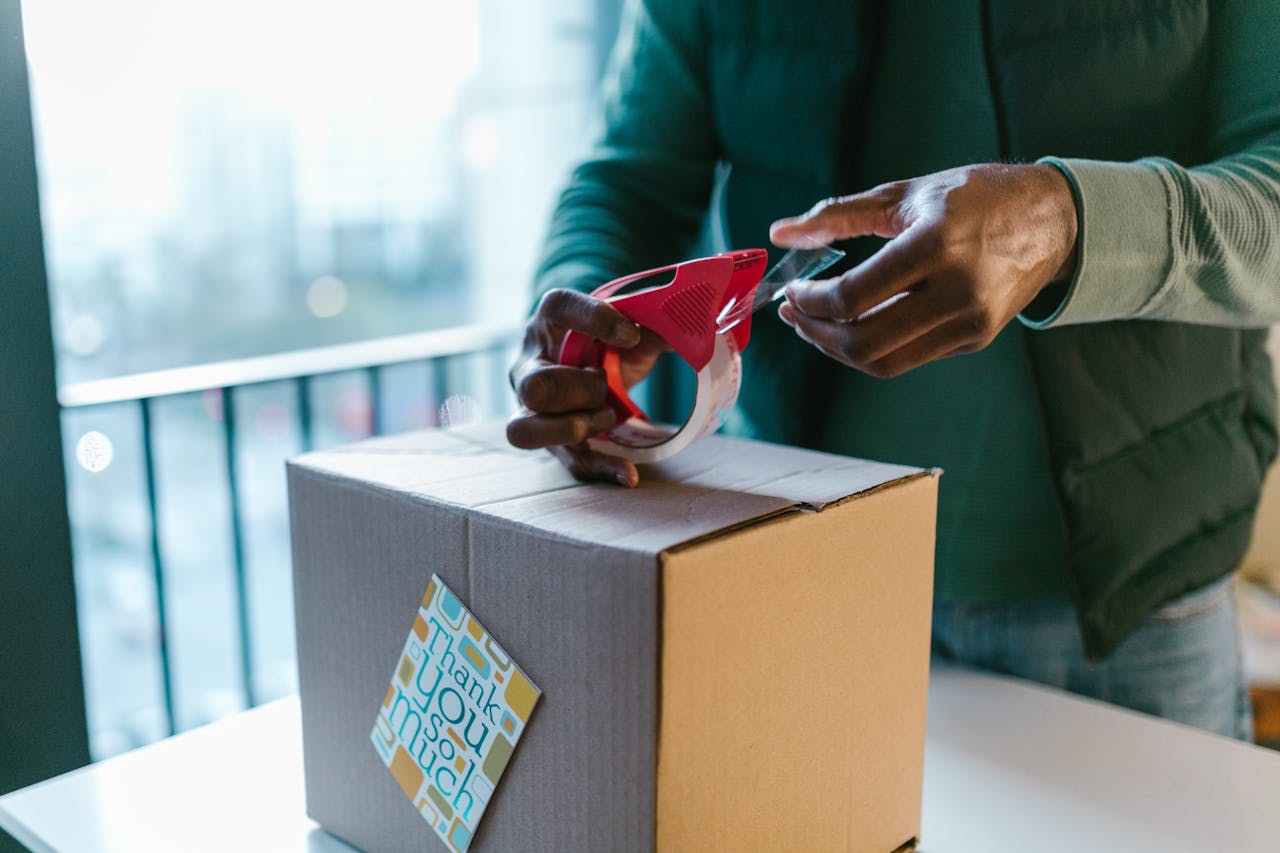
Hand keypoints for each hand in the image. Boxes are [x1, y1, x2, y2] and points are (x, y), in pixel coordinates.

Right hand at [507, 288, 666, 486]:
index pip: (557, 307)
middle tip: (606, 383)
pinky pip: (568, 461)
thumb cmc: (607, 340)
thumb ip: (654, 321)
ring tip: (609, 416)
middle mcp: (528, 365)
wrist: (592, 363)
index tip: (630, 334)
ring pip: (524, 431)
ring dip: (575, 428)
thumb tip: (693, 328)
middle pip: (534, 385)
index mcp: (549, 322)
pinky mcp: (553, 442)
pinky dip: (601, 468)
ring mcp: (533, 408)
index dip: (592, 319)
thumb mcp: (628, 323)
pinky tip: (628, 474)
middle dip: (581, 390)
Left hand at [769, 163, 1078, 377]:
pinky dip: (871, 349)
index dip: (812, 302)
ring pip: (883, 361)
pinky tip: (853, 325)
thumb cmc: (975, 198)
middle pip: (864, 342)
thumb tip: (781, 232)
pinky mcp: (975, 339)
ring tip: (816, 324)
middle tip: (795, 314)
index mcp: (935, 245)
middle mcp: (957, 291)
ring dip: (838, 349)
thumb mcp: (905, 194)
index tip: (793, 292)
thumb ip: (838, 214)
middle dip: (817, 333)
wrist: (1054, 219)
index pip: (854, 297)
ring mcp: (969, 322)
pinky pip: (908, 358)